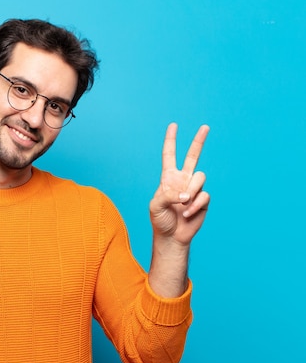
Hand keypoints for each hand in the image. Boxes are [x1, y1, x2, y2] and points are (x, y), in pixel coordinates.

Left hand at [150, 123, 209, 245]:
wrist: (171, 236)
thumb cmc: (160, 220)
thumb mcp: (155, 206)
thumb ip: (168, 195)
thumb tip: (186, 193)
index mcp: (168, 178)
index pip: (169, 155)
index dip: (170, 140)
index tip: (173, 125)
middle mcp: (182, 180)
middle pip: (193, 156)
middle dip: (199, 141)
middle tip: (205, 126)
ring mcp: (194, 189)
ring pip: (200, 177)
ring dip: (191, 191)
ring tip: (183, 205)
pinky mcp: (203, 200)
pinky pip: (203, 196)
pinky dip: (194, 205)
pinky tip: (187, 214)